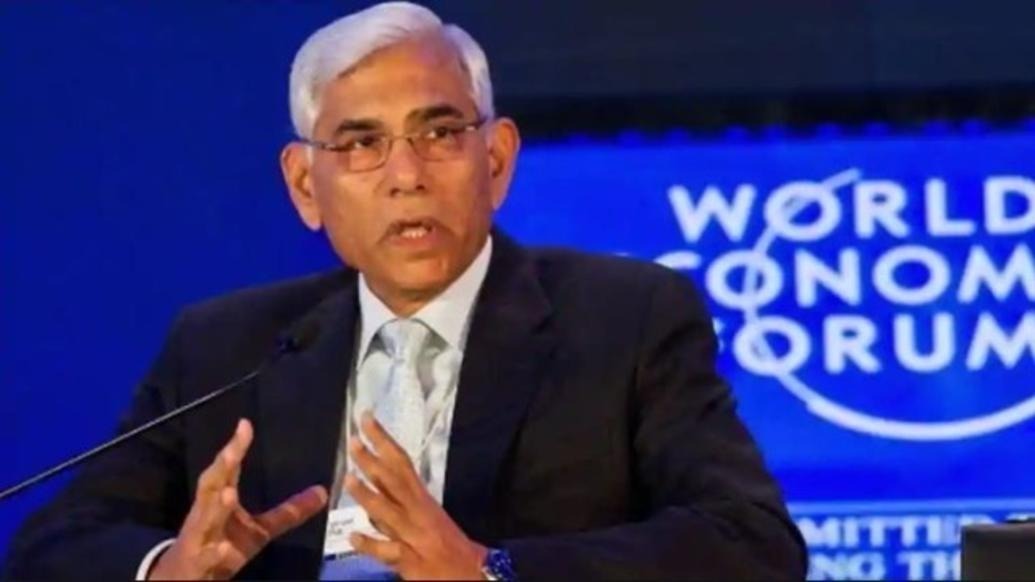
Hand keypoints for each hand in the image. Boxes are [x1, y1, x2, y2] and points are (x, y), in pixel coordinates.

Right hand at [149, 419, 327, 579]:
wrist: (183, 579)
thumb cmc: (220, 547)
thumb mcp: (260, 530)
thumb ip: (288, 512)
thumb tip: (322, 492)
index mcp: (219, 500)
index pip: (228, 470)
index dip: (236, 448)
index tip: (245, 425)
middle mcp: (207, 514)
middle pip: (211, 486)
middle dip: (221, 468)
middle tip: (232, 451)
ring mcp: (200, 538)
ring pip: (205, 519)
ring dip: (215, 506)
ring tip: (228, 493)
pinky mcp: (198, 563)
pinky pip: (206, 558)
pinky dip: (214, 553)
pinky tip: (223, 549)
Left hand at [345, 412, 487, 579]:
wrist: (476, 575)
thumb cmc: (452, 547)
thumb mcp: (429, 521)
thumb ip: (402, 510)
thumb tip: (373, 498)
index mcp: (424, 502)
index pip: (402, 465)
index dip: (384, 442)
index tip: (367, 421)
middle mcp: (420, 514)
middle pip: (395, 482)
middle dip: (373, 461)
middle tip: (353, 440)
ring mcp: (415, 538)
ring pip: (390, 513)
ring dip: (369, 496)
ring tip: (348, 480)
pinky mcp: (412, 563)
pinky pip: (390, 552)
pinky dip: (372, 544)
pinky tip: (354, 537)